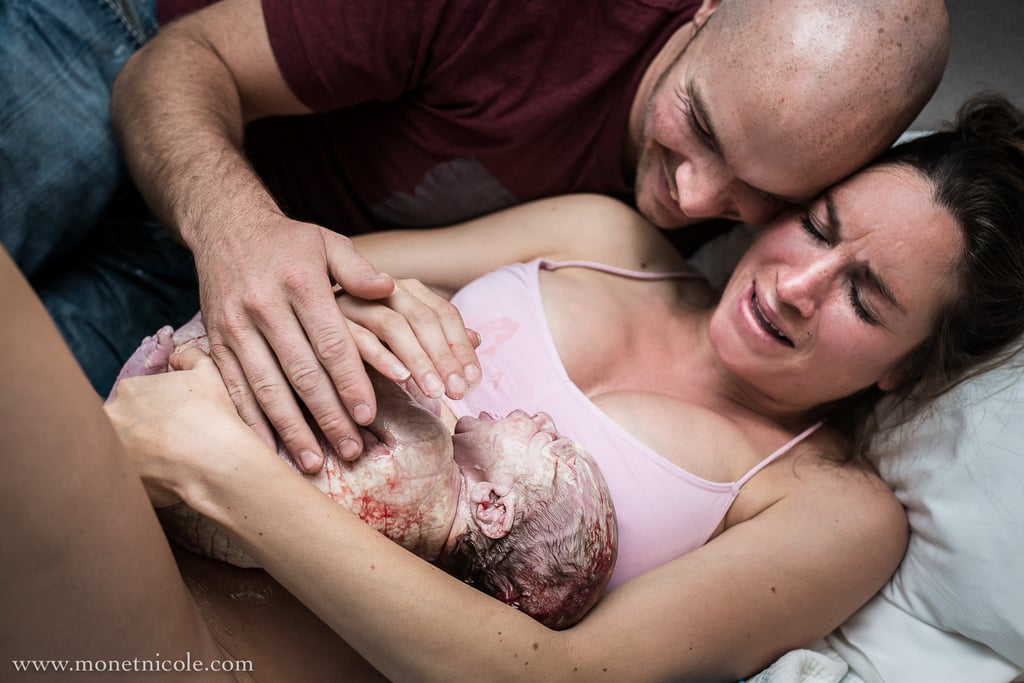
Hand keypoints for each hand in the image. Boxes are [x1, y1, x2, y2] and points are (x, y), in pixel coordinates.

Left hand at [104, 348, 264, 507]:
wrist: (217, 461)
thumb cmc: (213, 415)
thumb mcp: (208, 373)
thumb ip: (190, 358)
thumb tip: (179, 358)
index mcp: (130, 389)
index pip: (132, 398)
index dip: (152, 410)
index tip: (169, 420)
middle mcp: (113, 416)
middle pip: (121, 422)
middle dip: (139, 432)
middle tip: (167, 442)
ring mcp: (112, 449)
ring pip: (120, 449)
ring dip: (137, 454)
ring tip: (166, 462)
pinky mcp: (118, 478)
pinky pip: (125, 477)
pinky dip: (141, 477)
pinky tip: (164, 478)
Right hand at [192, 214, 393, 470]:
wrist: (224, 226)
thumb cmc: (288, 242)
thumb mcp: (327, 242)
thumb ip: (358, 269)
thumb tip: (388, 289)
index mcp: (300, 282)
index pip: (331, 342)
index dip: (350, 381)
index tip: (368, 416)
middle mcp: (264, 305)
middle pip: (301, 372)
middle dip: (327, 416)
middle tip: (351, 451)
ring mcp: (235, 325)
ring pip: (265, 386)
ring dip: (290, 428)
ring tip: (314, 462)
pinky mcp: (215, 340)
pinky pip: (233, 386)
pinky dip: (250, 421)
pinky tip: (267, 449)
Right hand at [337, 278, 481, 402]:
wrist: (298, 293)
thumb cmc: (360, 326)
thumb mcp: (401, 326)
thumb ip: (436, 331)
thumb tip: (477, 339)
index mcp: (405, 289)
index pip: (443, 313)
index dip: (461, 348)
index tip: (474, 381)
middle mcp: (381, 288)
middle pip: (423, 319)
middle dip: (444, 358)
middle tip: (458, 393)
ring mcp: (354, 300)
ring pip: (393, 327)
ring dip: (418, 362)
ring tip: (434, 393)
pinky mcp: (327, 318)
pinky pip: (356, 337)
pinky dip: (380, 356)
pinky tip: (399, 378)